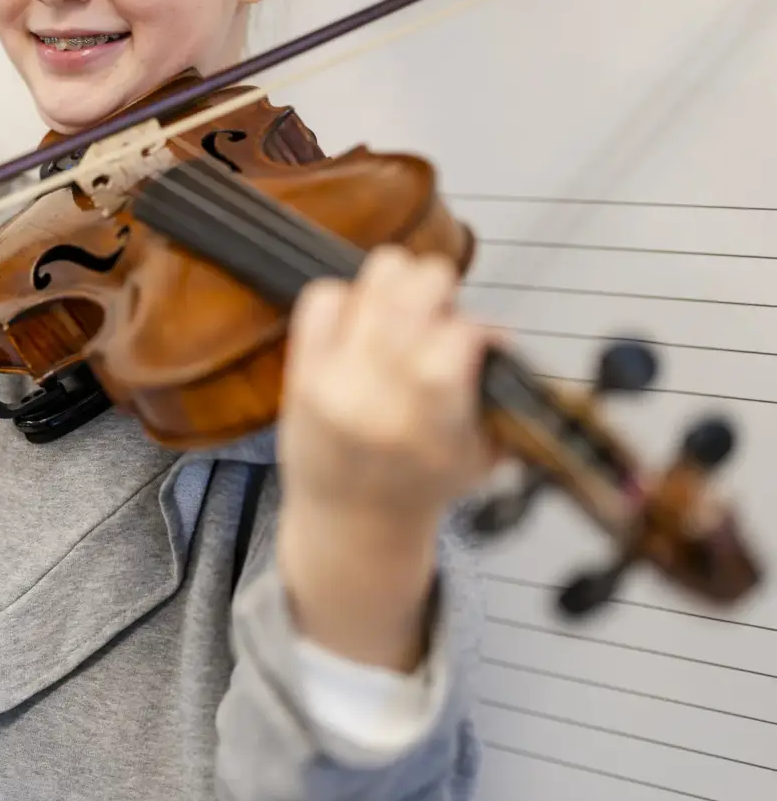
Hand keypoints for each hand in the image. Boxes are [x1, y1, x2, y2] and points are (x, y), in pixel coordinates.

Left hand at [273, 246, 498, 670]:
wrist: (350, 520)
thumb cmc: (418, 485)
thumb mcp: (479, 454)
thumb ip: (497, 395)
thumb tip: (499, 337)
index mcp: (429, 421)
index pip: (460, 334)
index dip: (475, 328)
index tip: (475, 342)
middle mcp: (377, 395)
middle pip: (416, 288)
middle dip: (439, 291)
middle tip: (439, 316)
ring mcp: (334, 378)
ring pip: (374, 279)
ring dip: (397, 285)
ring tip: (403, 314)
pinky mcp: (301, 369)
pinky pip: (322, 296)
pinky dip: (346, 298)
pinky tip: (361, 323)